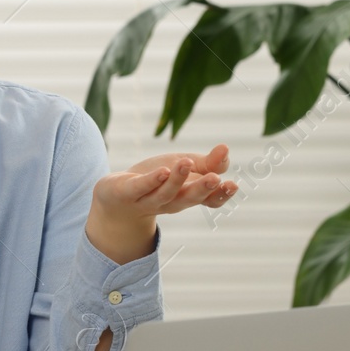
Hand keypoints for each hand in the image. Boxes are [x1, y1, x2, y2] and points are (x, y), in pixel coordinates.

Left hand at [86, 144, 237, 263]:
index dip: (221, 194)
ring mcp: (149, 200)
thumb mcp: (184, 167)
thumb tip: (226, 149)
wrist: (116, 197)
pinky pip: (141, 188)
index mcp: (188, 196)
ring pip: (165, 193)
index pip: (209, 200)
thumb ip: (208, 162)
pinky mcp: (128, 193)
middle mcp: (172, 201)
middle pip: (189, 198)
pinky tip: (162, 171)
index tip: (233, 185)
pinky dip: (152, 181)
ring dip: (177, 179)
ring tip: (187, 162)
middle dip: (203, 189)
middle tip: (216, 178)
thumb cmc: (156, 180)